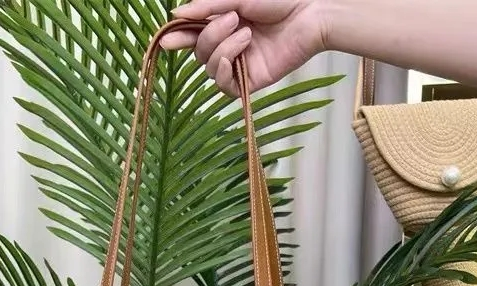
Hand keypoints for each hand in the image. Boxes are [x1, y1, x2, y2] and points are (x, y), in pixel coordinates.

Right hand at [161, 0, 325, 93]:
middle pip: (198, 52)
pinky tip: (231, 59)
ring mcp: (238, 64)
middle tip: (234, 19)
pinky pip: (224, 87)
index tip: (167, 39)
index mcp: (223, 23)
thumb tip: (176, 14)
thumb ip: (207, 7)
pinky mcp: (250, 81)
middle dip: (209, 35)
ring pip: (209, 68)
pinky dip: (222, 72)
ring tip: (246, 33)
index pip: (192, 34)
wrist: (310, 13)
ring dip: (222, 48)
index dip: (178, 37)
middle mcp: (228, 45)